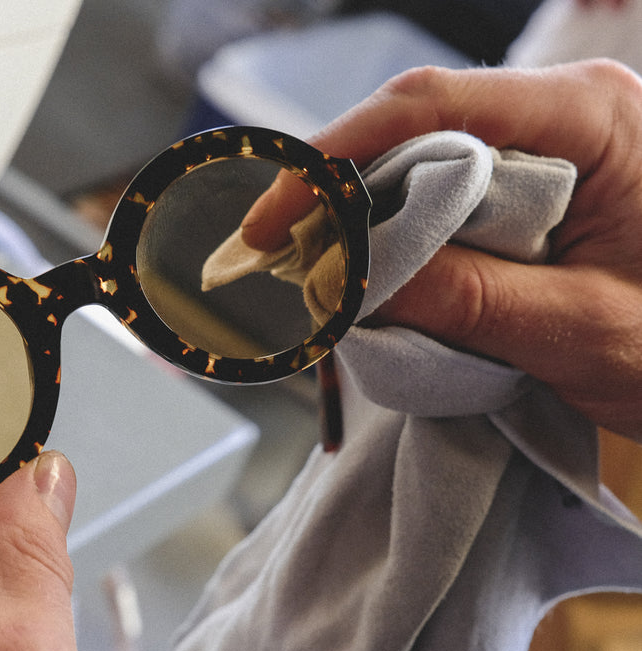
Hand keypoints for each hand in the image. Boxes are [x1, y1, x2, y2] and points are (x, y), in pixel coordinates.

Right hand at [243, 60, 641, 441]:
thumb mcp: (582, 329)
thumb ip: (467, 300)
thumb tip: (350, 280)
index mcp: (594, 117)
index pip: (433, 105)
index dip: (334, 156)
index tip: (274, 218)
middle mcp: (567, 113)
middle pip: (417, 128)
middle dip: (338, 193)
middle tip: (280, 259)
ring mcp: (553, 149)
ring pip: (426, 168)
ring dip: (368, 223)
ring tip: (322, 279)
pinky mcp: (540, 191)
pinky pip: (450, 202)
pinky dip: (404, 242)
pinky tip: (381, 280)